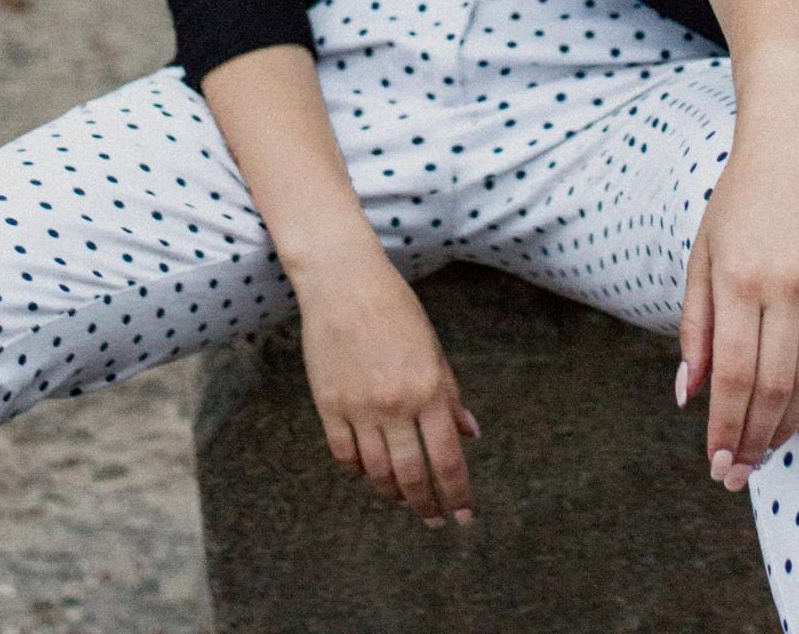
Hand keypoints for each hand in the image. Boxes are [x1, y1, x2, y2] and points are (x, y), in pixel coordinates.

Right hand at [294, 246, 480, 527]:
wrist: (343, 280)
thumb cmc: (394, 308)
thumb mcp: (432, 348)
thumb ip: (450, 395)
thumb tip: (470, 435)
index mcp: (428, 389)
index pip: (448, 460)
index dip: (457, 495)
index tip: (463, 517)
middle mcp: (395, 405)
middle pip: (412, 476)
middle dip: (427, 505)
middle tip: (434, 519)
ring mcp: (358, 407)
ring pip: (377, 473)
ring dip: (394, 493)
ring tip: (404, 498)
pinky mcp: (328, 405)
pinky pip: (345, 456)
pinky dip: (359, 471)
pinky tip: (369, 471)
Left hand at [677, 93, 798, 492]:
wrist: (798, 147)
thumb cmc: (738, 202)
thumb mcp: (702, 254)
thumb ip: (696, 325)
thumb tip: (687, 395)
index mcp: (739, 279)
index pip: (731, 375)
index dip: (724, 426)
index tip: (715, 461)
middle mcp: (786, 289)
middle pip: (772, 388)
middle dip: (752, 440)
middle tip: (737, 473)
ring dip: (786, 427)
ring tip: (765, 452)